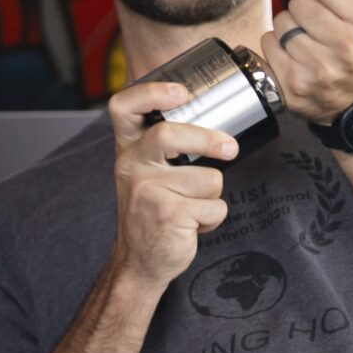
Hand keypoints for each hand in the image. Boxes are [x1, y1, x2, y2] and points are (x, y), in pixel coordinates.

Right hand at [107, 81, 234, 290]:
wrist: (139, 260)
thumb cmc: (150, 211)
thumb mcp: (144, 172)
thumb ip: (163, 148)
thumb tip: (213, 125)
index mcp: (127, 150)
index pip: (124, 108)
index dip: (152, 93)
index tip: (181, 92)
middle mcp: (132, 165)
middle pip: (170, 134)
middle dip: (208, 140)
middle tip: (229, 148)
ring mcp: (148, 190)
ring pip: (208, 177)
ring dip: (211, 196)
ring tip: (192, 205)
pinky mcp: (169, 214)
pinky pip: (214, 206)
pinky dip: (212, 218)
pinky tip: (192, 223)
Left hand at [261, 0, 352, 123]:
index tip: (335, 2)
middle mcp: (350, 50)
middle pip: (299, 2)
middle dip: (306, 7)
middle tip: (323, 25)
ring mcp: (321, 71)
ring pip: (281, 22)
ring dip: (291, 27)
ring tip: (312, 41)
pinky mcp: (294, 85)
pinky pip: (267, 43)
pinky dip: (277, 45)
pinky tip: (298, 56)